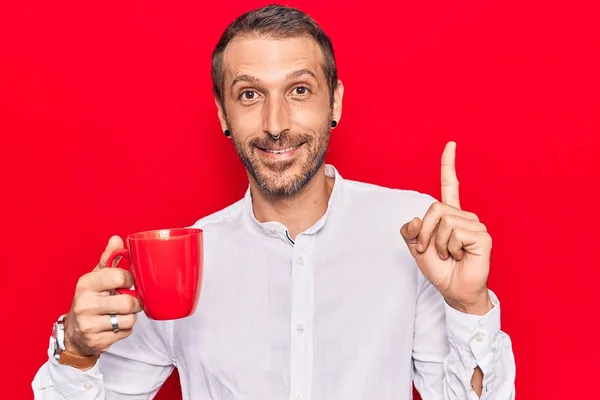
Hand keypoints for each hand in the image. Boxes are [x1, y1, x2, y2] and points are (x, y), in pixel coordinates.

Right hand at [64, 236, 142, 355]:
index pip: (119, 276)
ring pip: (129, 319)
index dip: (130, 279)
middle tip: (130, 300)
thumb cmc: (91, 298)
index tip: (129, 282)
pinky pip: (125, 333)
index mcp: (86, 283)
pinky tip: (115, 325)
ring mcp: (89, 324)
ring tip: (121, 313)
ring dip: (131, 317)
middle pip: (128, 302)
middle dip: (135, 302)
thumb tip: (117, 239)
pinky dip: (125, 329)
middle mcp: (85, 304)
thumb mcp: (96, 277)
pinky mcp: (96, 341)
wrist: (75, 331)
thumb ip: (108, 258)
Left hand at [400, 141, 492, 314]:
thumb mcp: (416, 248)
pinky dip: (449, 248)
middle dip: (425, 232)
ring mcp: (475, 225)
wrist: (453, 290)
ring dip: (437, 243)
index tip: (450, 144)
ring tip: (447, 254)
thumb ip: (410, 232)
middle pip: (435, 209)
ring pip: (444, 221)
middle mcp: (464, 216)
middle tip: (429, 249)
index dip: (448, 165)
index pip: (450, 185)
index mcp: (449, 215)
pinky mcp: (482, 236)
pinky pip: (455, 233)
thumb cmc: (439, 268)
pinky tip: (459, 256)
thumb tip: (415, 220)